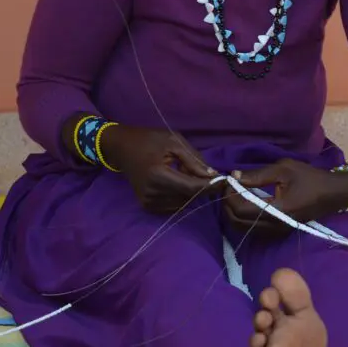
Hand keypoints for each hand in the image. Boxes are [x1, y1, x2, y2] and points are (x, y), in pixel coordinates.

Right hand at [100, 124, 216, 213]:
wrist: (122, 148)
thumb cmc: (149, 140)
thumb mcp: (174, 141)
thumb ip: (194, 160)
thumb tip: (213, 176)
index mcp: (158, 175)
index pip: (192, 188)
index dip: (211, 186)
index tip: (225, 181)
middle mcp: (152, 193)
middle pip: (189, 197)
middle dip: (201, 187)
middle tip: (204, 172)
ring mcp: (148, 202)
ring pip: (183, 203)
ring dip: (191, 191)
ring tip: (184, 173)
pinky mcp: (147, 207)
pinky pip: (174, 205)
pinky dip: (181, 195)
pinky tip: (176, 181)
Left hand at [222, 158, 347, 236]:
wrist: (333, 194)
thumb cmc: (310, 178)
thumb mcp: (284, 169)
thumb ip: (257, 175)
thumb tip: (234, 176)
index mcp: (277, 209)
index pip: (241, 208)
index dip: (230, 195)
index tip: (228, 181)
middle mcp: (275, 225)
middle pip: (238, 222)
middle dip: (228, 205)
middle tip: (229, 187)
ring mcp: (277, 232)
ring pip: (243, 228)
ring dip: (233, 213)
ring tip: (235, 194)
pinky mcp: (279, 233)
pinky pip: (253, 229)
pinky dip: (243, 219)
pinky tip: (245, 204)